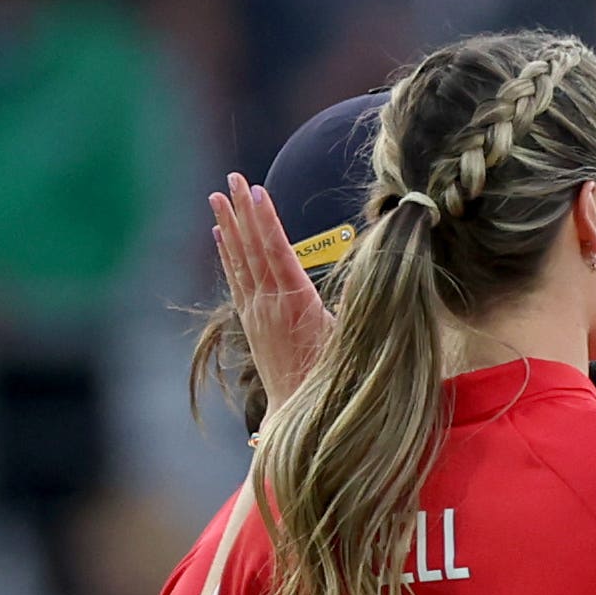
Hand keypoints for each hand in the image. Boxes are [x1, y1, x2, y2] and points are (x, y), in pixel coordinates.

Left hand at [208, 174, 335, 409]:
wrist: (302, 416)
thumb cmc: (334, 379)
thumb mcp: (352, 340)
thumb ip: (358, 303)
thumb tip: (378, 268)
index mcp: (295, 303)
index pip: (277, 252)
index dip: (267, 220)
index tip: (257, 191)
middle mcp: (269, 305)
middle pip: (253, 248)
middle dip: (242, 210)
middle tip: (231, 178)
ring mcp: (256, 314)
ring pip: (239, 260)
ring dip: (229, 225)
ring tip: (217, 196)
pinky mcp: (251, 323)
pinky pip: (236, 280)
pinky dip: (228, 254)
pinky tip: (221, 236)